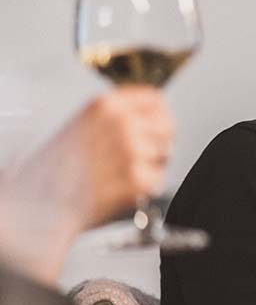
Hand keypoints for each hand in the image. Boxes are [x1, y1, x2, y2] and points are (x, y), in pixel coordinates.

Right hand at [0, 88, 172, 283]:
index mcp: (105, 106)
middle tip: (143, 158)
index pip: (155, 100)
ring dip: (150, 167)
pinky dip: (143, 189)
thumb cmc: (55, 170)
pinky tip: (118, 190)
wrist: (39, 204)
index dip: (160, 116)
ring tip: (119, 177)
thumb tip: (151, 122)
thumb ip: (114, 120)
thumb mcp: (82, 127)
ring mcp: (132, 149)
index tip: (159, 128)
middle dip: (160, 142)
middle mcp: (122, 123)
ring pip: (164, 155)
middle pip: (166, 126)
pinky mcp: (139, 178)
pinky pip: (157, 180)